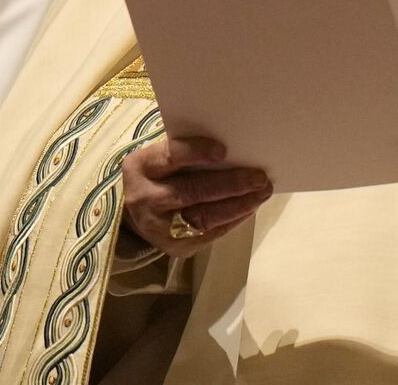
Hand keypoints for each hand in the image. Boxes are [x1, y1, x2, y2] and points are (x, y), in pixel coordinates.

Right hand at [121, 136, 270, 260]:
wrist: (135, 215)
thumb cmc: (158, 176)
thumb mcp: (161, 159)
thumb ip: (187, 153)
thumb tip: (234, 150)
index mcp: (140, 168)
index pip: (170, 157)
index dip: (195, 153)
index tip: (223, 150)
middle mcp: (145, 199)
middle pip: (191, 191)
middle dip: (230, 184)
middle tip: (259, 177)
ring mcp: (159, 228)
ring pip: (204, 217)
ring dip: (239, 205)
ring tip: (261, 193)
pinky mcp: (175, 248)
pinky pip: (211, 233)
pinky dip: (234, 219)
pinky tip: (250, 207)